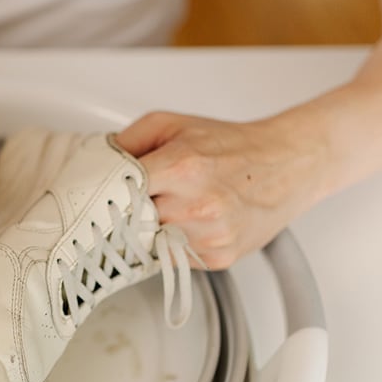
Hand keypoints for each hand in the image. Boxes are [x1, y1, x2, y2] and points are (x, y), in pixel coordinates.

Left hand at [115, 111, 329, 268]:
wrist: (287, 163)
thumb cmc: (231, 144)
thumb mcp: (172, 125)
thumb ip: (127, 142)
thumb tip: (93, 164)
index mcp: (181, 167)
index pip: (117, 191)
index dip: (105, 193)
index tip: (98, 196)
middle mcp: (197, 204)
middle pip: (131, 220)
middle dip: (129, 210)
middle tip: (138, 200)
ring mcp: (209, 235)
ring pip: (149, 242)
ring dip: (150, 228)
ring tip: (171, 206)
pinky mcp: (218, 256)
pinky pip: (172, 256)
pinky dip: (172, 242)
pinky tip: (188, 222)